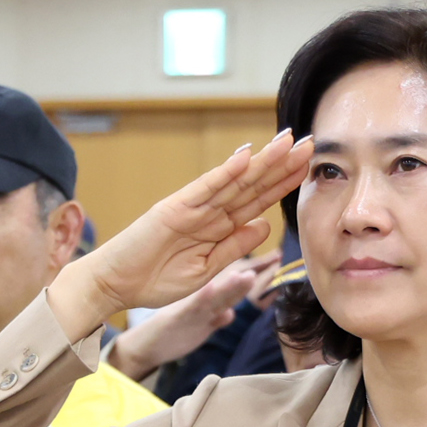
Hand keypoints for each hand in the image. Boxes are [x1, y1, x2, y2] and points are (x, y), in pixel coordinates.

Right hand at [49, 134, 312, 330]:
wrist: (115, 284)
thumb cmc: (155, 281)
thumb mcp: (205, 270)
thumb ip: (234, 247)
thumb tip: (264, 224)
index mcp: (217, 228)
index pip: (257, 201)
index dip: (282, 184)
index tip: (309, 168)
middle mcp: (208, 212)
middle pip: (252, 185)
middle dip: (281, 165)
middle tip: (311, 143)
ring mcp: (192, 207)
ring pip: (234, 181)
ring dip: (262, 162)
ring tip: (288, 142)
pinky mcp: (173, 208)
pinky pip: (205, 189)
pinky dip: (225, 173)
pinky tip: (247, 156)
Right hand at [107, 257, 264, 380]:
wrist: (147, 343)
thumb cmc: (173, 331)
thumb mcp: (199, 325)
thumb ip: (215, 318)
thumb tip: (229, 314)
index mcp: (211, 297)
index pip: (238, 282)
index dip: (258, 271)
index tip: (279, 258)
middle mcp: (205, 297)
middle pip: (234, 283)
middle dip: (254, 272)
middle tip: (276, 258)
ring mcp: (194, 307)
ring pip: (219, 295)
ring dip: (234, 287)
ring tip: (249, 277)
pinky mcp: (182, 316)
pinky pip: (197, 308)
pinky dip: (206, 301)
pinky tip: (217, 298)